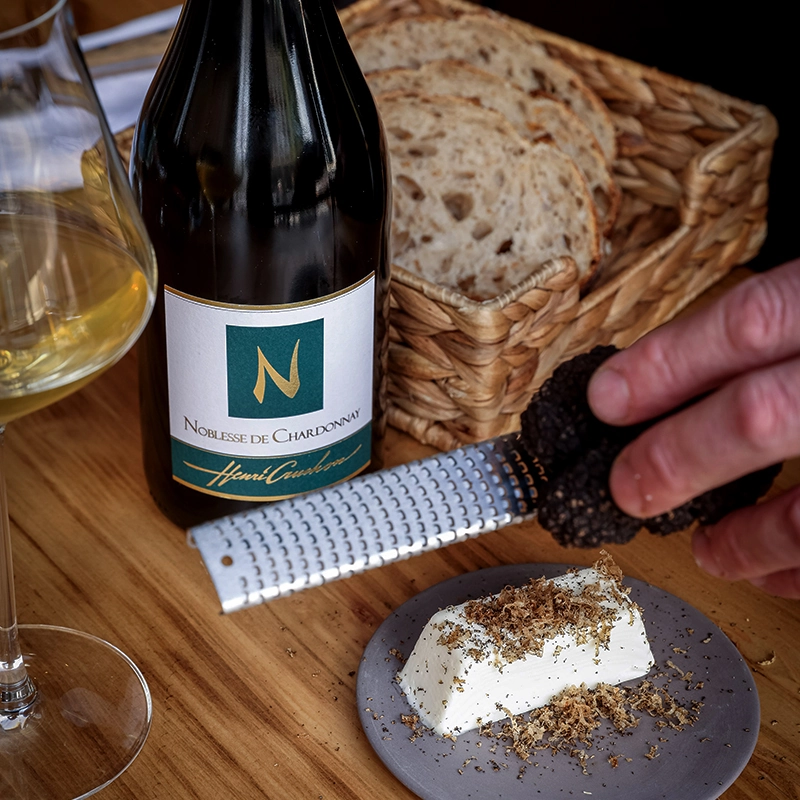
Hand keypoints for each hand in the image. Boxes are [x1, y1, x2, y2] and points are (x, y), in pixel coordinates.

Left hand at [586, 258, 799, 598]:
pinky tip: (773, 572)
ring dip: (749, 536)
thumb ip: (791, 325)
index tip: (607, 399)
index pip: (754, 322)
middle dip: (682, 455)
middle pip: (765, 412)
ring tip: (705, 549)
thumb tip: (677, 376)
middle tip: (628, 488)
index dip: (669, 364)